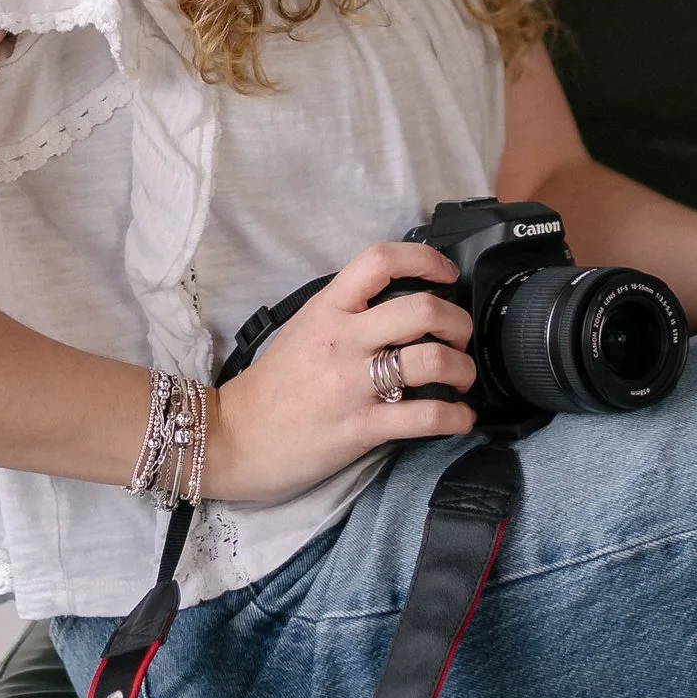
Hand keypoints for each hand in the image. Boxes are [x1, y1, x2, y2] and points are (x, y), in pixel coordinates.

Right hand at [203, 243, 480, 506]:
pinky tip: (458, 417)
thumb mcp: (304, 330)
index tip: (446, 273)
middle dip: (458, 323)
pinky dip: (456, 417)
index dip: (424, 259)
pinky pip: (425, 417)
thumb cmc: (272, 387)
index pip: (380, 261)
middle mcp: (342, 340)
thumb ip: (347, 315)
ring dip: (463, 369)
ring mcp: (352, 385)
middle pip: (423, 310)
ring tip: (462, 378)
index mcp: (327, 309)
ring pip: (432, 361)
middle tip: (460, 338)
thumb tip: (399, 309)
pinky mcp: (361, 428)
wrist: (233, 438)